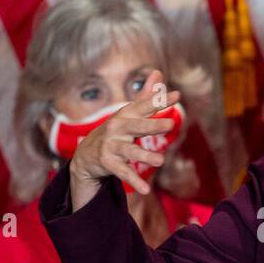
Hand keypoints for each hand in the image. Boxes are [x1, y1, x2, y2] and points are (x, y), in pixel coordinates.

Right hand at [69, 69, 181, 209]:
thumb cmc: (115, 131)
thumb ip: (146, 96)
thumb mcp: (129, 113)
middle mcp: (118, 127)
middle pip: (137, 126)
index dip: (160, 100)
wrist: (86, 155)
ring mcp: (112, 145)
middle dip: (152, 125)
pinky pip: (123, 172)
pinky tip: (146, 190)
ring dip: (145, 156)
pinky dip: (134, 181)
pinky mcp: (108, 162)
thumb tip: (158, 73)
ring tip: (160, 161)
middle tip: (170, 125)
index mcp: (126, 114)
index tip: (177, 95)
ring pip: (130, 151)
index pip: (145, 106)